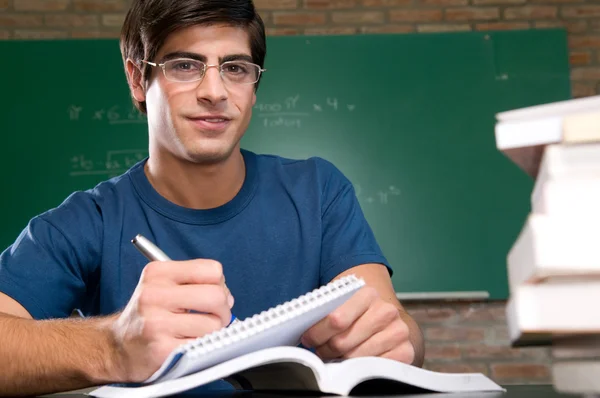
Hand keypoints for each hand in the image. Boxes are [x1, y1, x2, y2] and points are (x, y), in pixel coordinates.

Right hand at [109, 259, 233, 381]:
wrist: (117, 347)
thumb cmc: (148, 316)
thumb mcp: (163, 286)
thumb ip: (195, 282)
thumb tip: (227, 296)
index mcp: (158, 273)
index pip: (211, 269)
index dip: (219, 284)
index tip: (212, 295)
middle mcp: (154, 295)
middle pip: (216, 296)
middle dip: (223, 310)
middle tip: (214, 317)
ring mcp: (156, 323)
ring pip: (213, 324)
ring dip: (212, 332)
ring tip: (196, 332)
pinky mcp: (161, 350)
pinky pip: (201, 345)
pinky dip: (201, 347)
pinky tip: (187, 344)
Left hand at [300, 286, 413, 363]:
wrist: (387, 319)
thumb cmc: (358, 313)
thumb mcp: (343, 303)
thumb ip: (326, 311)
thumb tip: (303, 330)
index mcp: (367, 293)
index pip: (336, 319)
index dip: (317, 333)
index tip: (308, 339)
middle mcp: (385, 311)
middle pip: (342, 342)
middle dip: (325, 349)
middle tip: (320, 350)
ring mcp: (397, 332)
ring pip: (354, 357)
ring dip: (339, 359)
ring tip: (334, 354)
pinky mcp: (404, 351)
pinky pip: (371, 368)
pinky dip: (357, 367)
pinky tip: (352, 360)